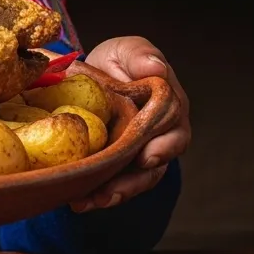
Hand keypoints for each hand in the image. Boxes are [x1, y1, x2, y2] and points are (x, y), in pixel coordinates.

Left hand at [71, 35, 189, 212]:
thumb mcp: (126, 51)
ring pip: (136, 181)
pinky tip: (80, 202)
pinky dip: (99, 195)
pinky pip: (114, 184)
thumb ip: (141, 55)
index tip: (147, 157)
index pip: (174, 132)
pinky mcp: (118, 166)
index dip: (163, 147)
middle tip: (113, 189)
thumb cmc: (117, 63)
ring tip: (93, 200)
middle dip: (135, 180)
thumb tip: (156, 68)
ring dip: (116, 193)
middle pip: (156, 165)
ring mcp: (139, 154)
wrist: (90, 75)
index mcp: (170, 109)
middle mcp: (160, 137)